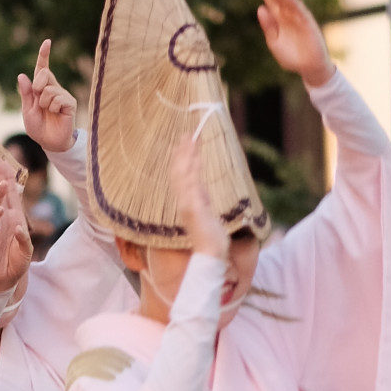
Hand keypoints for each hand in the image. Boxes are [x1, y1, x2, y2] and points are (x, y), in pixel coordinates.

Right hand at [0, 160, 32, 298]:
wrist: (6, 279)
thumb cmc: (16, 262)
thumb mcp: (26, 251)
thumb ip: (24, 239)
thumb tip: (20, 228)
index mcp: (14, 217)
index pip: (12, 193)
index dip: (7, 176)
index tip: (1, 160)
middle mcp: (5, 219)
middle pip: (2, 193)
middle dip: (0, 176)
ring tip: (2, 182)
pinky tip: (0, 210)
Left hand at [16, 39, 77, 155]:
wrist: (49, 143)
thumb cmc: (38, 127)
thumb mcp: (27, 110)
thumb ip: (26, 94)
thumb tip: (22, 75)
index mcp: (41, 88)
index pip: (42, 68)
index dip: (44, 55)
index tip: (47, 42)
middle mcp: (53, 88)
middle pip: (43, 74)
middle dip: (37, 86)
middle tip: (39, 102)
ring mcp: (63, 95)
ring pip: (48, 90)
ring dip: (43, 103)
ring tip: (48, 112)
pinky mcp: (70, 103)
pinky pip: (57, 98)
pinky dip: (53, 108)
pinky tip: (57, 114)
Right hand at [170, 133, 227, 259]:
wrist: (210, 255)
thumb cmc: (211, 239)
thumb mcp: (207, 215)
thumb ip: (203, 201)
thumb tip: (202, 189)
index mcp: (186, 203)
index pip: (182, 177)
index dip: (183, 160)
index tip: (186, 145)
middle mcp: (184, 202)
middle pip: (179, 172)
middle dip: (183, 153)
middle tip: (187, 134)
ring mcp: (187, 204)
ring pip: (183, 174)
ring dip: (186, 156)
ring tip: (190, 138)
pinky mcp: (193, 207)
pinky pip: (191, 183)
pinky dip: (192, 168)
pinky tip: (195, 155)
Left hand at [250, 0, 333, 88]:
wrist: (309, 69)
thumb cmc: (292, 57)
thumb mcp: (275, 43)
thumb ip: (268, 28)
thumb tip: (260, 8)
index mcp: (278, 17)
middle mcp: (287, 13)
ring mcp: (298, 16)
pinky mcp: (307, 24)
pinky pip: (299, 11)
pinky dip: (292, 2)